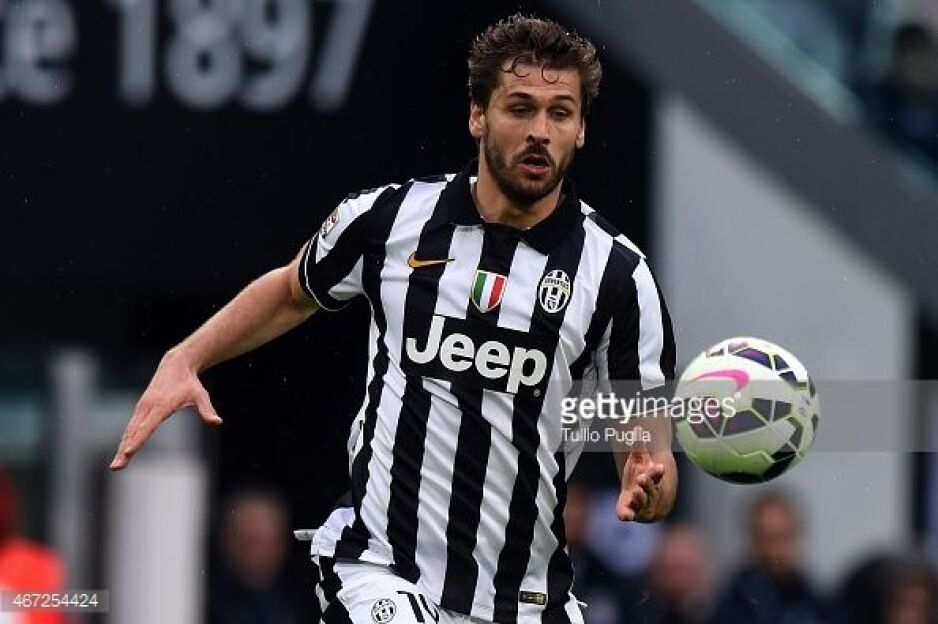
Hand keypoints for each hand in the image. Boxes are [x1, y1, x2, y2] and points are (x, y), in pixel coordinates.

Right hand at [109, 349, 221, 470]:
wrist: (175, 365)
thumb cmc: (190, 383)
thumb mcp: (201, 395)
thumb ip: (207, 409)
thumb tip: (217, 422)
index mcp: (161, 405)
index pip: (148, 426)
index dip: (138, 440)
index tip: (128, 452)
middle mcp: (147, 407)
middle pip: (134, 432)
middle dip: (124, 450)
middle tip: (116, 467)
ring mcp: (141, 407)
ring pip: (129, 431)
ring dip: (121, 448)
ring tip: (116, 466)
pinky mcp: (140, 408)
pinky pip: (131, 427)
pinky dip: (125, 439)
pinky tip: (122, 452)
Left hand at [616, 429, 665, 521]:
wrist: (640, 500)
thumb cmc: (640, 476)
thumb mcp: (639, 461)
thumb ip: (638, 448)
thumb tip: (637, 428)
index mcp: (653, 480)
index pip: (657, 475)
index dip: (657, 472)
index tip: (659, 467)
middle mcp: (649, 494)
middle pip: (651, 489)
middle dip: (648, 484)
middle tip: (642, 478)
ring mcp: (640, 505)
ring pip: (642, 503)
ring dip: (640, 498)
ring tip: (636, 491)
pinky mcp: (630, 512)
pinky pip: (629, 515)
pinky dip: (627, 515)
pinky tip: (624, 515)